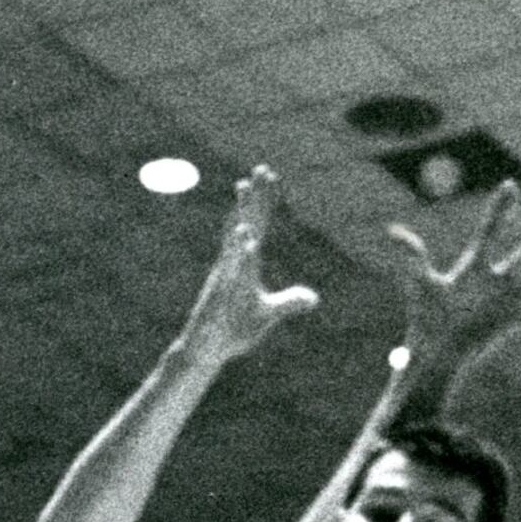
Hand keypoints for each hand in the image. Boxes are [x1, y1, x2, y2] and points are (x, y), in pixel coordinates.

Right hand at [179, 167, 318, 372]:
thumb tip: (314, 298)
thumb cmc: (233, 332)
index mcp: (246, 265)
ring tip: (244, 188)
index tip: (271, 176)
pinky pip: (231, 267)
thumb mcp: (268, 315)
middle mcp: (233, 264)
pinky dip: (240, 251)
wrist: (206, 352)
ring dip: (242, 213)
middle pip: (246, 223)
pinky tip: (247, 235)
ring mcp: (225, 276)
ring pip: (234, 238)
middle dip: (254, 196)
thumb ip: (289, 303)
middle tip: (260, 168)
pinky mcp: (218, 292)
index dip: (265, 202)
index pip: (258, 226)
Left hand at [389, 178, 520, 386]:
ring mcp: (504, 301)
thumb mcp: (421, 285)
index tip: (511, 183)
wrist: (434, 359)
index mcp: (473, 266)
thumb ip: (413, 255)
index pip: (490, 230)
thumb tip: (391, 230)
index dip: (500, 208)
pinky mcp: (510, 323)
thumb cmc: (425, 322)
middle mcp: (493, 281)